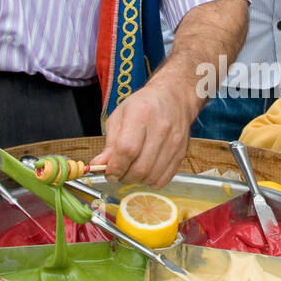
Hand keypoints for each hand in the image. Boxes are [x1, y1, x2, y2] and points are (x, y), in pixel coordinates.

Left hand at [100, 71, 196, 186]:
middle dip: (124, 177)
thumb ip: (110, 143)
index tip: (109, 173)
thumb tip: (100, 164)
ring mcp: (173, 142)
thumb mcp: (119, 117)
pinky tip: (145, 172)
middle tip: (119, 173)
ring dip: (137, 180)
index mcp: (141, 115)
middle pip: (140, 167)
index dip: (115, 167)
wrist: (173, 98)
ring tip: (131, 171)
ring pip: (152, 176)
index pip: (127, 150)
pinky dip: (151, 182)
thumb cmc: (143, 106)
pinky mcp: (181, 153)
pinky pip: (164, 179)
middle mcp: (160, 129)